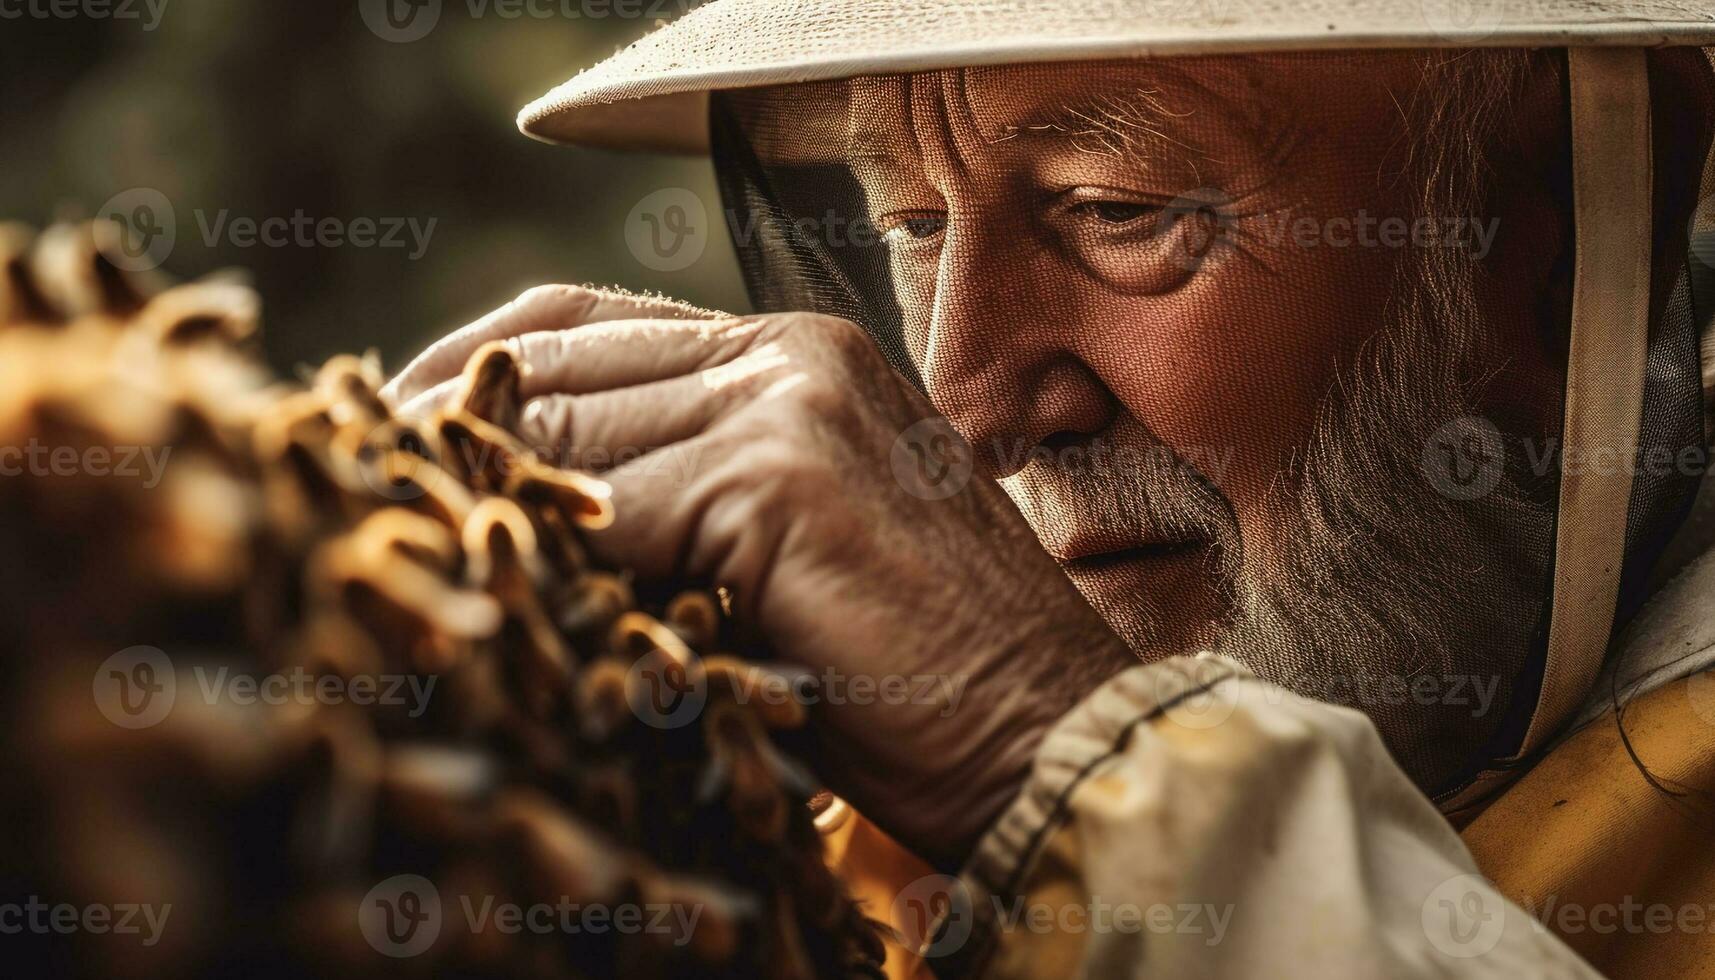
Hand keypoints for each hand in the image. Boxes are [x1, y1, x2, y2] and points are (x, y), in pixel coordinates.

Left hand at [384, 285, 1138, 867]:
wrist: (1044, 735)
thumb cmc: (905, 672)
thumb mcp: (771, 554)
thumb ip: (672, 495)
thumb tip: (516, 499)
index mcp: (794, 352)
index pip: (586, 320)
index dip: (475, 369)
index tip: (401, 435)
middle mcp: (792, 349)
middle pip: (558, 361)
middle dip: (458, 436)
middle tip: (388, 504)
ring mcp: (791, 400)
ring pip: (569, 433)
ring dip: (504, 508)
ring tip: (452, 567)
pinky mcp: (781, 474)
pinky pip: (613, 513)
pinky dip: (564, 565)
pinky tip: (544, 615)